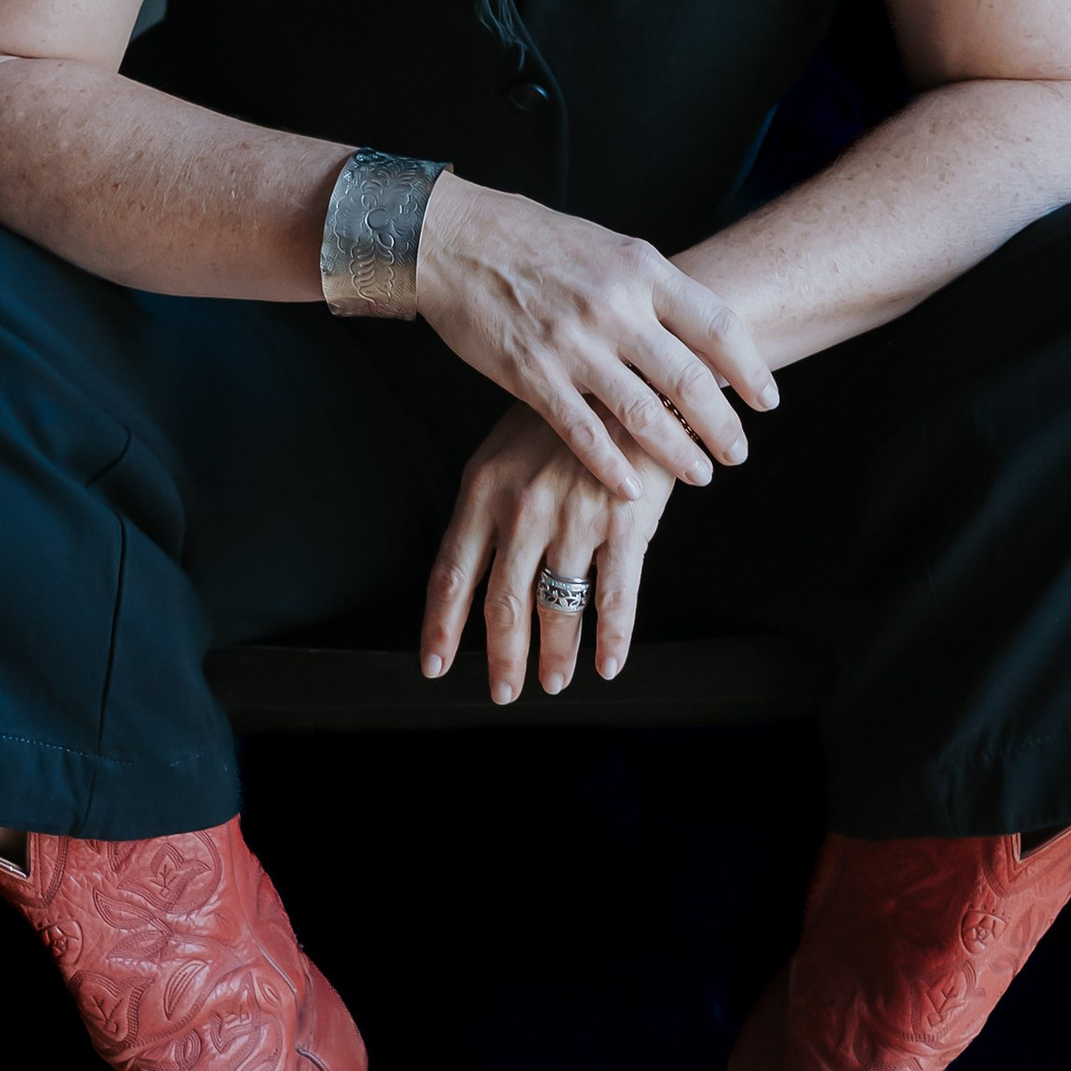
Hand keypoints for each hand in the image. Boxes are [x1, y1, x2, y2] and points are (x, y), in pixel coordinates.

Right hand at [412, 175, 775, 500]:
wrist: (458, 240)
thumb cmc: (536, 241)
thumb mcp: (610, 248)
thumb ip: (652, 288)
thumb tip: (700, 330)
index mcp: (641, 269)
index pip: (716, 325)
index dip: (750, 368)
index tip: (767, 401)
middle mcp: (615, 307)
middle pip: (688, 377)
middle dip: (721, 424)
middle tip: (739, 453)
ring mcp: (573, 343)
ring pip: (642, 412)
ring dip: (677, 451)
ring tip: (700, 475)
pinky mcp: (533, 374)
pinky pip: (582, 431)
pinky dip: (612, 465)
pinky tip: (632, 488)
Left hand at [422, 408, 682, 700]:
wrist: (635, 378)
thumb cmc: (569, 416)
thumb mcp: (509, 449)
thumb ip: (492, 507)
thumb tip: (478, 569)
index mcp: (484, 490)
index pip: (452, 573)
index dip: (442, 627)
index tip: (435, 665)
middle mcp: (523, 509)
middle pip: (503, 603)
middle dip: (502, 656)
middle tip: (504, 692)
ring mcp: (574, 517)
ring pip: (558, 606)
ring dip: (556, 654)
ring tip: (556, 681)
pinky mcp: (625, 522)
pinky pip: (616, 595)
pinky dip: (611, 637)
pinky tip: (608, 663)